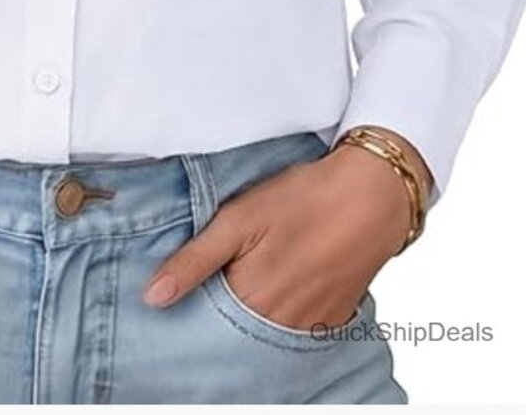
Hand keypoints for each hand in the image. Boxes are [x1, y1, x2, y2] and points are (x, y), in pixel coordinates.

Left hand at [142, 140, 417, 329]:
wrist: (373, 194)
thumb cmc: (303, 199)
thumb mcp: (238, 218)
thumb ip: (194, 260)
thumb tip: (153, 297)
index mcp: (252, 300)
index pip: (206, 322)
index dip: (192, 304)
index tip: (182, 289)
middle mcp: (281, 324)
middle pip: (236, 331)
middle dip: (221, 313)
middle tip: (220, 277)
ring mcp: (311, 325)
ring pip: (267, 331)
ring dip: (253, 313)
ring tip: (251, 275)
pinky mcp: (334, 318)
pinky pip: (298, 329)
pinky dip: (283, 313)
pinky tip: (282, 282)